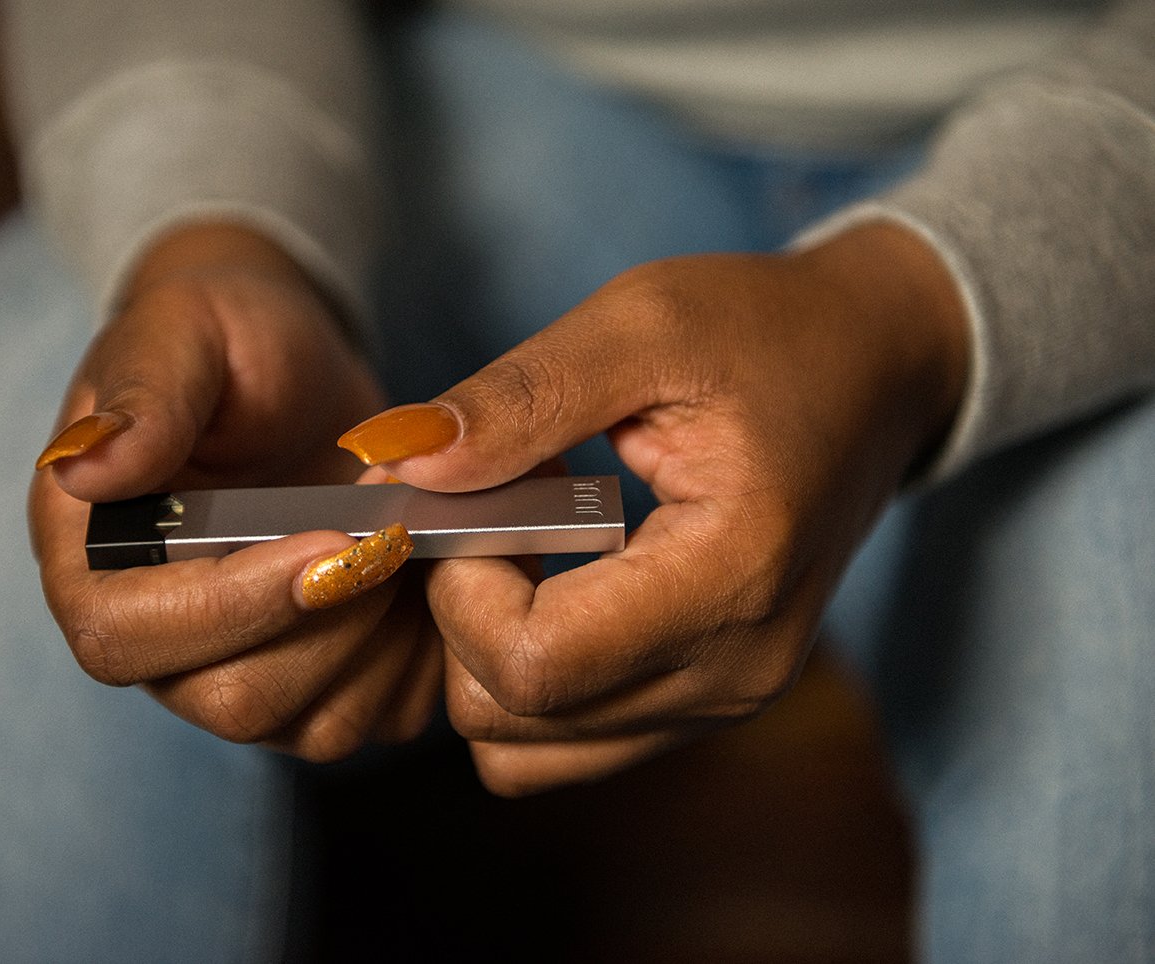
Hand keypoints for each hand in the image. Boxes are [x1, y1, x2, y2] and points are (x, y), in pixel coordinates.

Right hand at [29, 224, 440, 760]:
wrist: (291, 370)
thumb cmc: (223, 339)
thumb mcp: (182, 333)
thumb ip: (142, 397)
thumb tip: (81, 467)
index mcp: (94, 563)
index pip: (126, 637)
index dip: (227, 606)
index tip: (325, 538)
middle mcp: (162, 639)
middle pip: (231, 699)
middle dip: (332, 619)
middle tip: (392, 526)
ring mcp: (245, 670)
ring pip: (316, 724)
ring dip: (385, 634)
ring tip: (409, 533)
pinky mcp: (326, 682)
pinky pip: (384, 711)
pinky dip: (425, 653)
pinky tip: (432, 571)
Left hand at [338, 222, 967, 793]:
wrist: (876, 371)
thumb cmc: (765, 331)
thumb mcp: (642, 323)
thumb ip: (520, 397)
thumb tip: (399, 467)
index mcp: (731, 576)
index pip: (532, 665)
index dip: (459, 589)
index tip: (474, 497)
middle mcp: (732, 672)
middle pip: (509, 721)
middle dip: (461, 618)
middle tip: (498, 511)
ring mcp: (722, 702)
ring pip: (521, 749)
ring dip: (487, 653)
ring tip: (530, 546)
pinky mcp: (704, 703)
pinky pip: (563, 740)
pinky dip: (527, 675)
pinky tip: (557, 581)